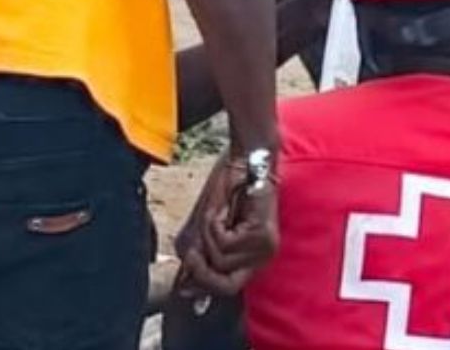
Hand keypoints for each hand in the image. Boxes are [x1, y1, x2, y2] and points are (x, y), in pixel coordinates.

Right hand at [178, 155, 279, 297]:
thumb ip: (196, 257)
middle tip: (191, 253)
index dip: (203, 285)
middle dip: (202, 270)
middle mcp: (262, 258)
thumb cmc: (225, 190)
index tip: (184, 279)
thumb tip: (184, 288)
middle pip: (227, 286)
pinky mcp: (262, 235)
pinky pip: (224, 244)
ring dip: (206, 236)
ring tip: (214, 216)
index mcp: (250, 259)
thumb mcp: (204, 229)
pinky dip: (213, 226)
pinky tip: (222, 211)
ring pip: (220, 261)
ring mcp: (265, 248)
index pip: (228, 289)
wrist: (243, 160)